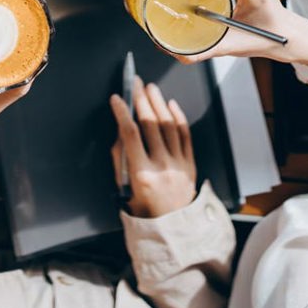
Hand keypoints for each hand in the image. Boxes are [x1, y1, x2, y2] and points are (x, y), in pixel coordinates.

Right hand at [111, 79, 195, 217]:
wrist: (170, 224)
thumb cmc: (142, 205)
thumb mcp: (123, 184)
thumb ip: (120, 156)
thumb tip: (121, 127)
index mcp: (141, 174)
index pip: (130, 135)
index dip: (122, 113)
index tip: (116, 99)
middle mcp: (162, 167)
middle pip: (151, 124)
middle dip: (141, 100)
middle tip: (135, 83)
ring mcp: (179, 164)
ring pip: (169, 126)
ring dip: (159, 103)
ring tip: (151, 88)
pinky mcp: (190, 163)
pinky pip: (185, 135)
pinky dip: (178, 117)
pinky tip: (170, 104)